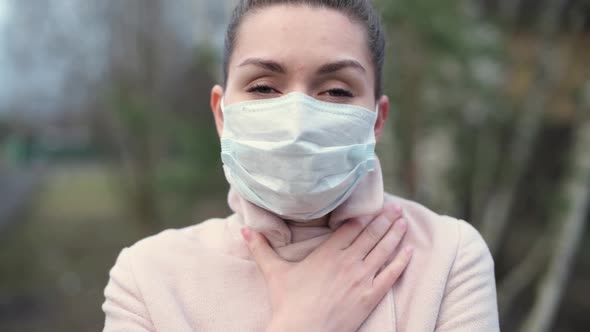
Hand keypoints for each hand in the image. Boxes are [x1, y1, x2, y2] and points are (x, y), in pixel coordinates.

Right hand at [241, 203, 411, 331]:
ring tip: (404, 222)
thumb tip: (244, 230)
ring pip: (383, 250)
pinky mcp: (370, 296)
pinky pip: (390, 275)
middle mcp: (348, 261)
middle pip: (371, 234)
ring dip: (396, 235)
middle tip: (398, 208)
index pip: (352, 227)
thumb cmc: (288, 303)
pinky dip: (401, 262)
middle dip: (386, 220)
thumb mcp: (274, 272)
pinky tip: (410, 251)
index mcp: (328, 252)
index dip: (366, 215)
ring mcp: (361, 278)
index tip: (377, 204)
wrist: (302, 331)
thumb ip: (261, 248)